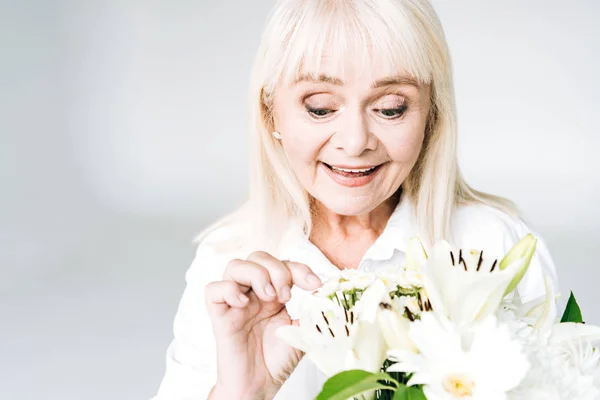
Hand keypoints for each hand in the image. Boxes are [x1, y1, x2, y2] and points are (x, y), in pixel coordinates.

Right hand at [205, 252, 321, 399]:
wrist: (259, 387)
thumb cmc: (276, 361)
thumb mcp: (303, 332)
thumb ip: (313, 312)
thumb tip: (328, 294)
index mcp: (273, 293)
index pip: (283, 264)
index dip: (299, 268)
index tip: (314, 284)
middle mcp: (252, 293)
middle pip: (258, 257)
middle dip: (277, 270)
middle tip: (286, 296)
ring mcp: (235, 302)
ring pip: (235, 266)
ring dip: (256, 275)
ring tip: (269, 297)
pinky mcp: (219, 315)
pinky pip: (213, 289)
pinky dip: (229, 289)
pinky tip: (243, 304)